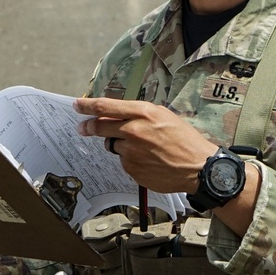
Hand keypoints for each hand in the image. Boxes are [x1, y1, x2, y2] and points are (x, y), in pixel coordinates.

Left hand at [73, 97, 214, 193]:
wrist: (198, 167)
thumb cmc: (184, 139)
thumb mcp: (164, 116)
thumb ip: (139, 114)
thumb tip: (117, 115)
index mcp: (143, 113)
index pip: (106, 106)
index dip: (87, 105)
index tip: (77, 105)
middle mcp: (134, 131)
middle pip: (100, 126)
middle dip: (88, 126)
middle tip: (83, 128)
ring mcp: (131, 152)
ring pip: (113, 145)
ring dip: (120, 145)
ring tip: (142, 148)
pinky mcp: (132, 169)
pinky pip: (124, 162)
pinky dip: (131, 160)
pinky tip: (148, 160)